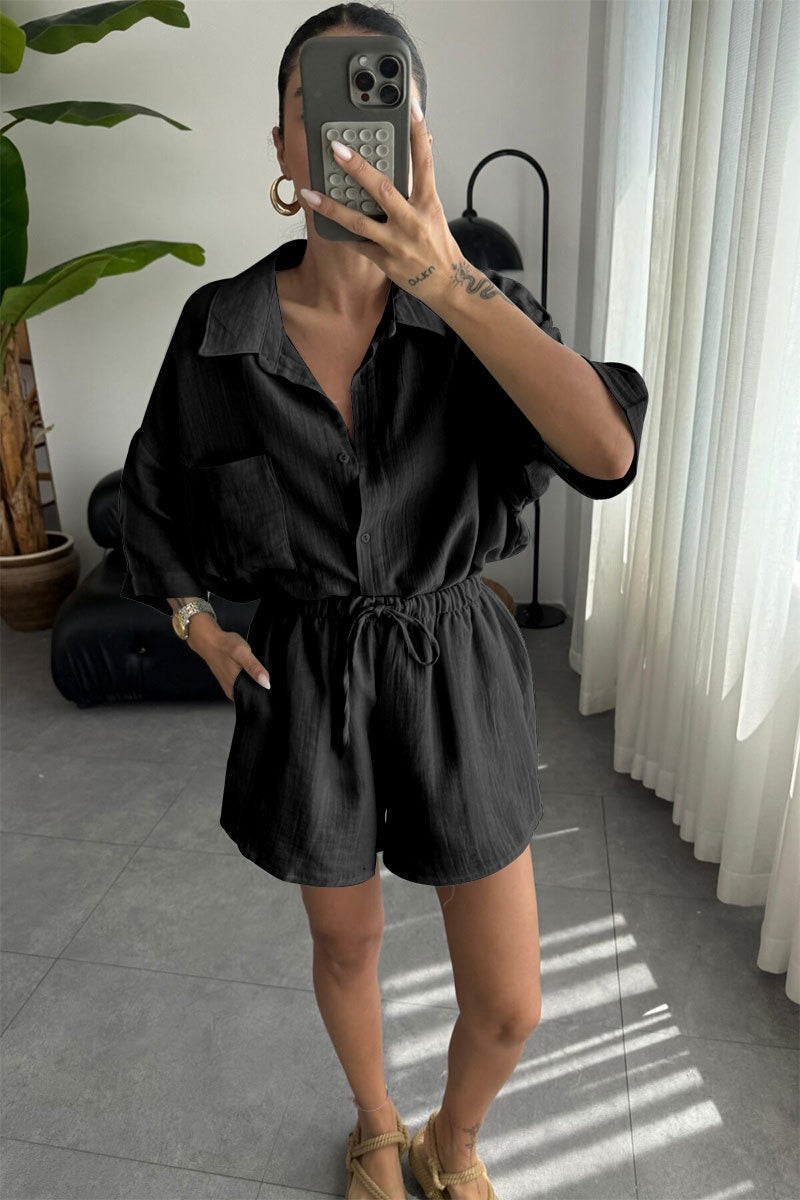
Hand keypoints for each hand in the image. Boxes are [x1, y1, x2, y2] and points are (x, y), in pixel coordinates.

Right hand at [194, 628, 270, 701]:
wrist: (209, 641)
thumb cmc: (224, 646)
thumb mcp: (242, 653)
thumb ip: (254, 668)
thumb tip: (266, 683)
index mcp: (236, 688)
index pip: (256, 698)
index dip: (265, 692)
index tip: (268, 682)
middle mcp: (232, 692)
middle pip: (253, 695)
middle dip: (260, 686)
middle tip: (259, 671)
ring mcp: (230, 688)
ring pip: (249, 690)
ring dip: (255, 682)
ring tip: (254, 670)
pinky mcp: (230, 683)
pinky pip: (244, 685)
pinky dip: (249, 679)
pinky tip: (249, 671)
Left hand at [298, 99, 464, 309]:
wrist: (446, 283)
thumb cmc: (437, 244)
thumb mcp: (433, 210)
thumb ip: (420, 183)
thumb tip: (420, 146)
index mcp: (428, 203)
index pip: (424, 162)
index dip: (418, 134)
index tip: (411, 107)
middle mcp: (412, 221)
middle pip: (382, 189)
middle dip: (358, 167)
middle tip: (336, 148)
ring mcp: (396, 242)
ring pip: (359, 221)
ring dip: (331, 206)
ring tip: (309, 192)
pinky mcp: (385, 260)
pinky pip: (357, 244)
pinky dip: (339, 232)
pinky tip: (321, 220)